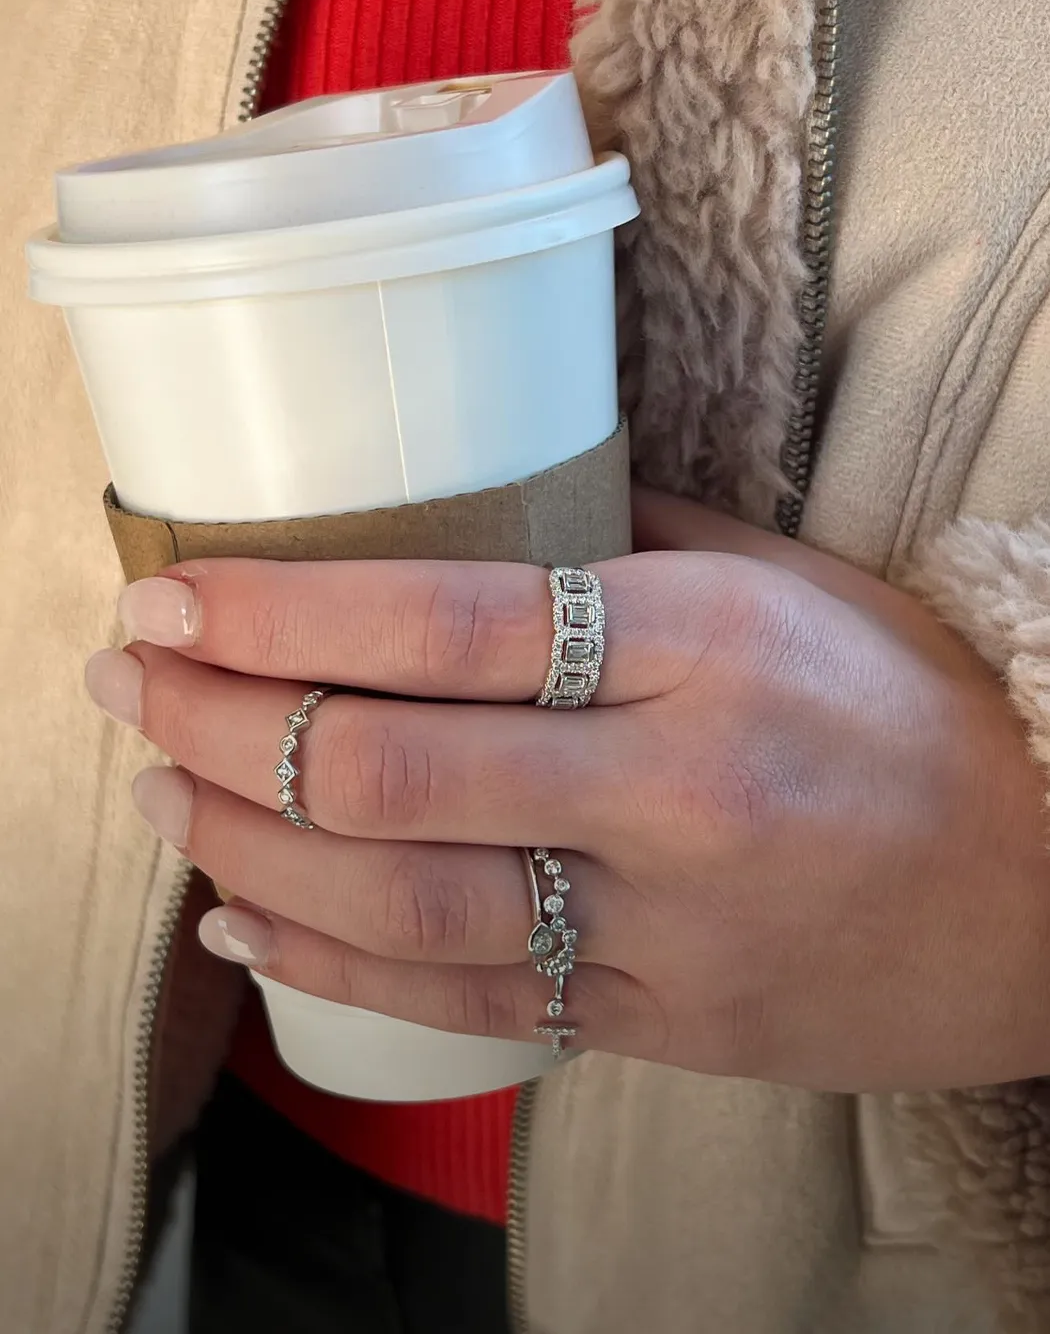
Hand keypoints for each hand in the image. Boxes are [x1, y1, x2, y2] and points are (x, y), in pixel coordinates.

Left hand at [84, 490, 1049, 1090]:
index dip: (280, 610)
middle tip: (133, 683)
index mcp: (703, 645)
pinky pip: (462, 1006)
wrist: (1042, 883)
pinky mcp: (654, 1020)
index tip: (174, 593)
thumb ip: (621, 543)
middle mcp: (670, 791)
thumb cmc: (910, 705)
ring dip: (244, 846)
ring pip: (397, 903)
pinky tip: (241, 921)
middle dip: (219, 725)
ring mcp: (659, 924)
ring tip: (161, 793)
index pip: (443, 622)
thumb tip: (465, 520)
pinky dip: (330, 965)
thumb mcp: (781, 582)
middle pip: (385, 772)